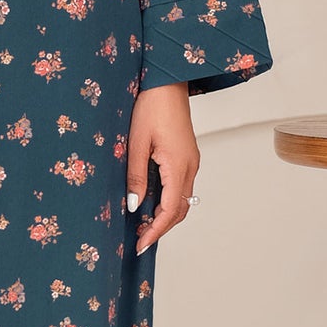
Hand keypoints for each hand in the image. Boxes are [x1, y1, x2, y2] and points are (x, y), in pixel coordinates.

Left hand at [126, 82, 197, 254]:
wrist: (167, 81)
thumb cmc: (150, 106)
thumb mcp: (136, 142)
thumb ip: (136, 176)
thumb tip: (135, 206)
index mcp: (179, 166)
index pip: (171, 211)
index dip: (155, 231)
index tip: (140, 245)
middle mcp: (190, 167)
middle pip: (180, 210)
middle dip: (161, 228)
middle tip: (139, 239)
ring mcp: (191, 161)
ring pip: (182, 200)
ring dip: (165, 215)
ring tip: (142, 224)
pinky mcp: (187, 156)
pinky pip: (180, 187)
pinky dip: (168, 201)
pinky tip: (150, 201)